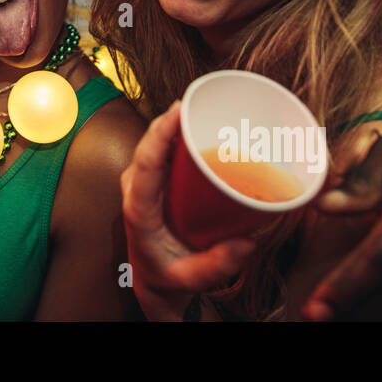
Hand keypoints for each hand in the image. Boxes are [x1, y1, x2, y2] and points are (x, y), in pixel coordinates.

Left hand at [121, 102, 254, 320]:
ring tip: (204, 106)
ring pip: (156, 142)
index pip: (145, 162)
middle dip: (172, 118)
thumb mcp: (188, 278)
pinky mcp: (153, 180)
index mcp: (138, 209)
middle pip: (150, 143)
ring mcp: (142, 181)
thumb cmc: (166, 277)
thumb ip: (215, 265)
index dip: (160, 132)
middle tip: (202, 100)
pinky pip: (163, 149)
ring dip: (176, 122)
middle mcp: (135, 188)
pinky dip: (179, 133)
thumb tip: (246, 241)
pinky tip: (198, 122)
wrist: (152, 281)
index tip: (178, 110)